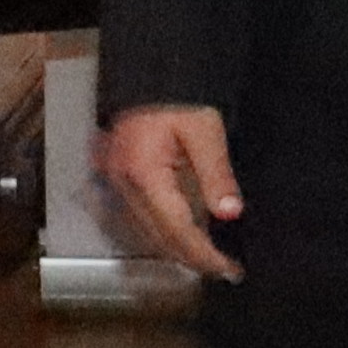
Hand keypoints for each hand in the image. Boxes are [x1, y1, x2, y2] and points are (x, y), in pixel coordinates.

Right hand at [98, 103, 243, 280]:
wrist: (149, 76)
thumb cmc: (178, 98)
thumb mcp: (205, 130)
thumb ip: (217, 174)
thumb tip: (231, 214)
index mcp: (144, 174)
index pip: (176, 229)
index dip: (204, 254)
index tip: (231, 269)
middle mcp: (124, 185)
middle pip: (159, 238)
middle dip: (194, 259)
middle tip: (227, 271)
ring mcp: (116, 184)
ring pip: (147, 234)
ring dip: (179, 250)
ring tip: (212, 260)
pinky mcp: (118, 180)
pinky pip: (141, 220)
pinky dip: (165, 235)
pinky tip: (187, 238)